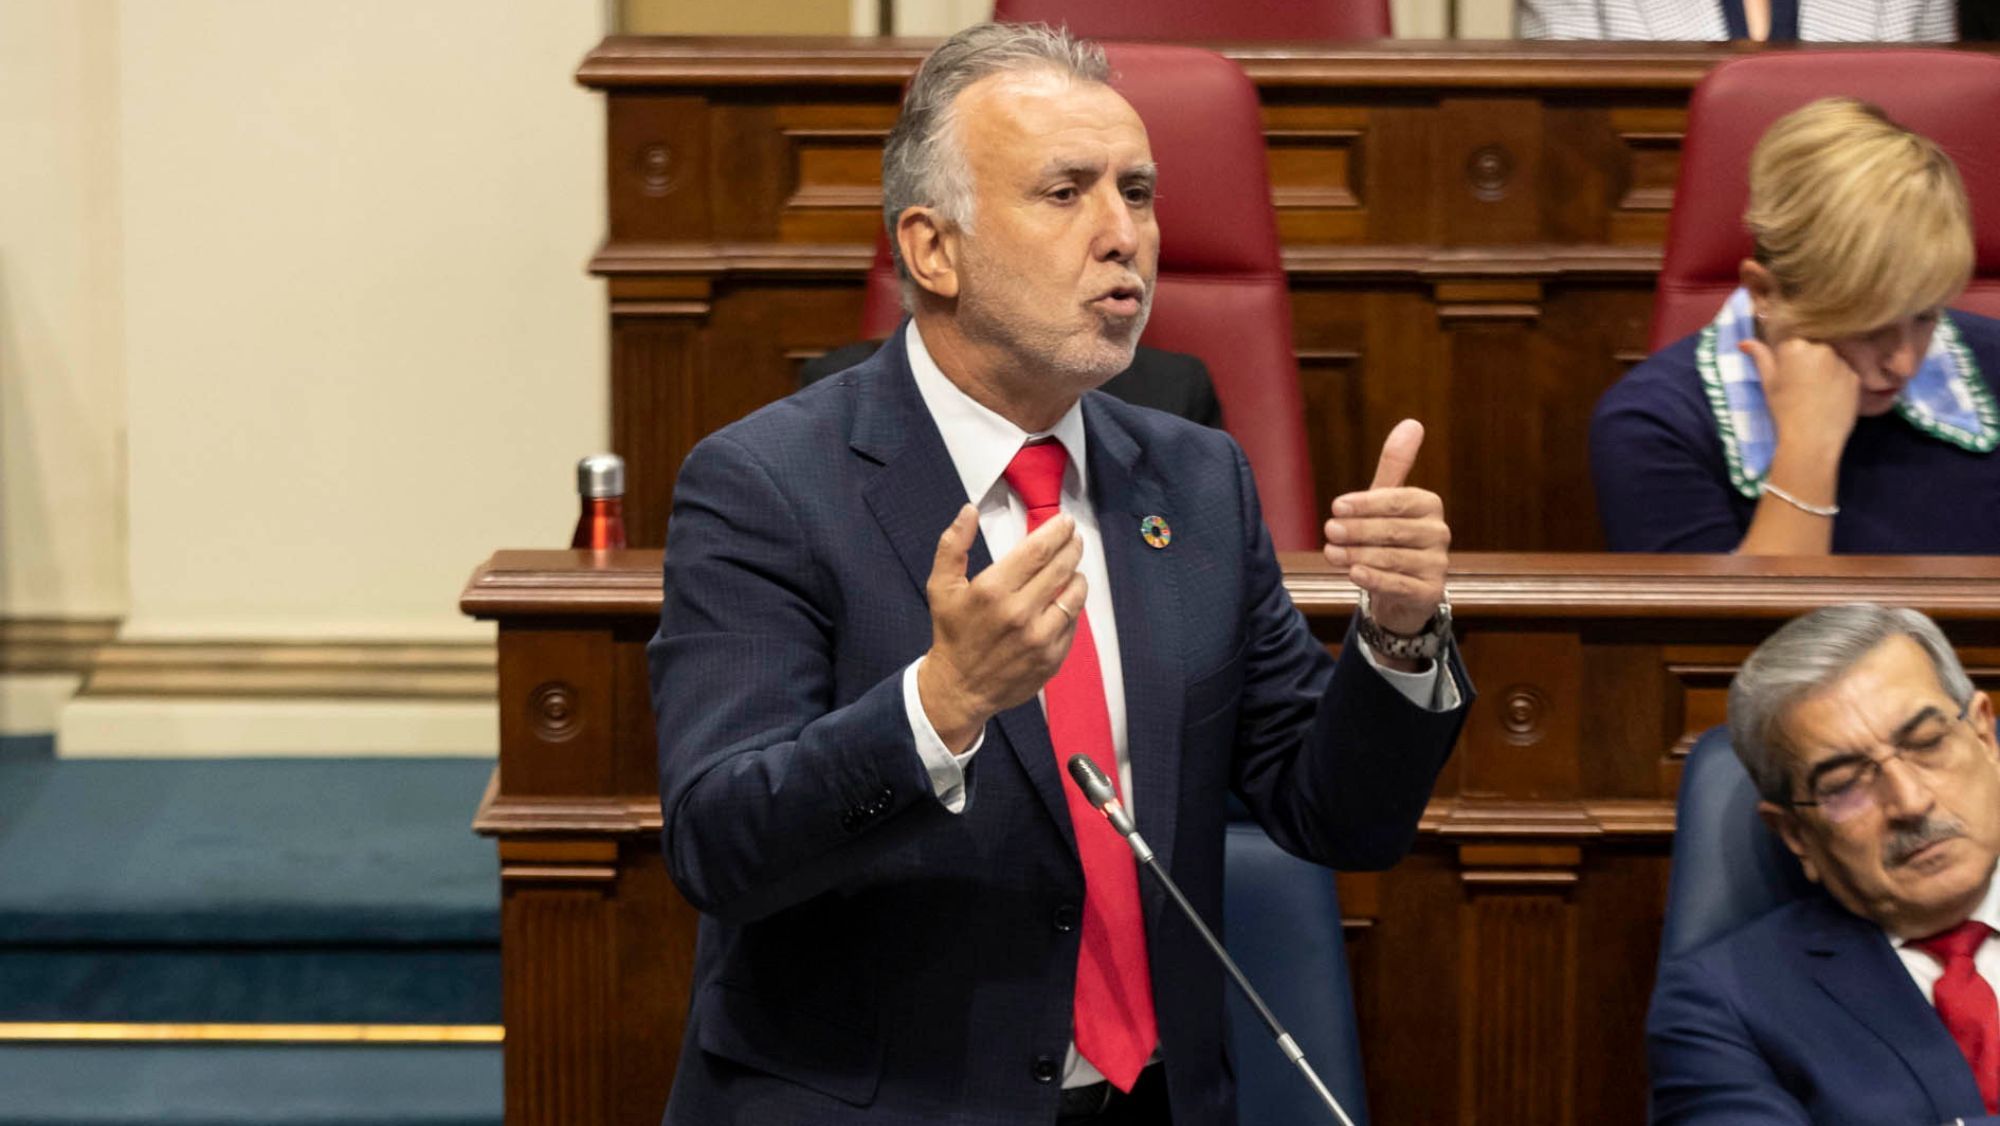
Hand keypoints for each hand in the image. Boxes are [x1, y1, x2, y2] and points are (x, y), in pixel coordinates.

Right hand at [918, 504, 1087, 751]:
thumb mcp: (941, 587)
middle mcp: (1019, 613)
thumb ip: (953, 545)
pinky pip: (1073, 623)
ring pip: (1074, 595)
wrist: (959, 688)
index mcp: (992, 590)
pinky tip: (1065, 601)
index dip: (1057, 531)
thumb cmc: (951, 632)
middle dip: (1072, 547)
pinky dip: (1072, 607)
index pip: (1038, 551)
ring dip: (1077, 576)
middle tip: (1075, 538)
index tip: (1066, 522)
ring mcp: (1039, 638)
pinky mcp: (1052, 658)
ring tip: (1072, 569)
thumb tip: (969, 510)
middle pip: (1061, 568)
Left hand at [1323, 419, 1449, 636]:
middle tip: (1329, 530)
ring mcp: (1437, 565)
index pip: (1398, 501)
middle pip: (1394, 530)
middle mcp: (1439, 533)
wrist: (1399, 590)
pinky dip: (1375, 580)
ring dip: (1358, 555)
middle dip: (1359, 530)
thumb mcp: (1387, 500)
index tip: (1336, 506)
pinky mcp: (1429, 593)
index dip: (1367, 504)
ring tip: (1331, 553)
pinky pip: (1399, 585)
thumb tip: (1412, 423)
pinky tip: (1354, 574)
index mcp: (1428, 505)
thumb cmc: (1388, 538)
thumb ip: (1395, 465)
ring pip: (1393, 558)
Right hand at [1740, 335, 1859, 459]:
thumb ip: (1759, 357)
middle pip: (1813, 350)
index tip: (1785, 377)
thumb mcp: (1767, 382)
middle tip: (1800, 387)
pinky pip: (1844, 375)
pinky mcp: (1856, 377)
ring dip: (1824, 372)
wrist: (1811, 438)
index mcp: (1796, 346)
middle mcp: (1822, 348)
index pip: (1791, 345)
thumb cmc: (1783, 410)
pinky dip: (1838, 384)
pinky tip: (1829, 400)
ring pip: (1830, 362)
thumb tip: (1744, 342)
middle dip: (1807, 363)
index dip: (1786, 361)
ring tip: (1816, 395)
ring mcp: (1842, 362)